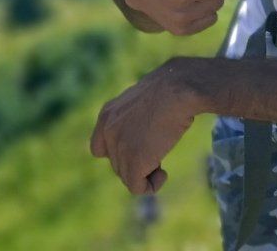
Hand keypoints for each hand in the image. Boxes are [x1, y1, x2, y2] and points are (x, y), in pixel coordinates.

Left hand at [89, 62, 198, 194]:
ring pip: (128, 177)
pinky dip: (151, 186)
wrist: (178, 89)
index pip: (99, 149)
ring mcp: (119, 147)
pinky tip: (163, 174)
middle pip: (117, 165)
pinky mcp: (133, 161)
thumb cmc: (170, 91)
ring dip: (146, 172)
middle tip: (158, 147)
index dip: (119, 155)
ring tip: (162, 155)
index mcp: (107, 115)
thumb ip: (133, 121)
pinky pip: (137, 187)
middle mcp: (107, 131)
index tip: (140, 148)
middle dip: (138, 162)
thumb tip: (142, 140)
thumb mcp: (143, 102)